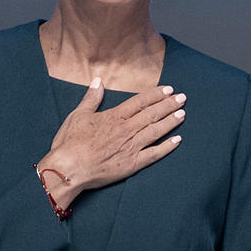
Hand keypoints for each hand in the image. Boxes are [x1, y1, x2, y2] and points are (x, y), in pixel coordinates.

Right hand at [38, 80, 185, 211]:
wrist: (68, 169)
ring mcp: (130, 147)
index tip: (168, 89)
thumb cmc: (70, 143)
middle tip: (183, 98)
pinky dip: (167, 147)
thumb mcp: (78, 115)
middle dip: (169, 105)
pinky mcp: (132, 164)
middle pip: (152, 114)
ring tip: (183, 114)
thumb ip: (91, 98)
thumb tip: (98, 81)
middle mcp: (126, 130)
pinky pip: (154, 154)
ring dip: (171, 122)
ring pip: (156, 131)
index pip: (140, 102)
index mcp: (114, 117)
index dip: (156, 94)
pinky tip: (178, 141)